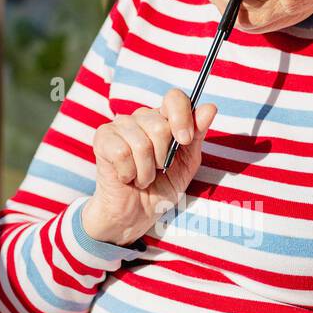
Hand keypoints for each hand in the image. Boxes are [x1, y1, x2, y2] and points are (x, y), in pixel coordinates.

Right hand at [81, 90, 216, 246]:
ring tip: (142, 177)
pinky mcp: (102, 139)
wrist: (137, 213)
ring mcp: (119, 125)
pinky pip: (122, 153)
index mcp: (163, 118)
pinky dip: (130, 173)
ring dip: (146, 171)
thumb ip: (197, 134)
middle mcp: (141, 117)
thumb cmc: (162, 187)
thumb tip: (209, 108)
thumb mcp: (187, 162)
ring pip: (142, 144)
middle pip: (160, 126)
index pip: (174, 98)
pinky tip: (126, 177)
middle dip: (163, 157)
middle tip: (157, 169)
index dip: (182, 118)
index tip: (185, 141)